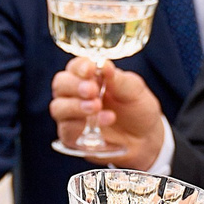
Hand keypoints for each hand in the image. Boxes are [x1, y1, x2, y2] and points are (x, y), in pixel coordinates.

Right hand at [49, 59, 165, 168]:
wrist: (146, 139)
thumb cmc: (138, 109)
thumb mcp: (135, 91)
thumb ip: (119, 80)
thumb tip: (105, 65)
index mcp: (89, 77)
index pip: (75, 67)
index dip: (79, 67)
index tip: (90, 69)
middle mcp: (76, 95)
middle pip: (60, 84)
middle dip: (74, 86)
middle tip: (93, 91)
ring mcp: (72, 117)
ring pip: (58, 107)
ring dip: (76, 106)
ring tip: (97, 107)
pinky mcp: (73, 138)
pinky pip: (66, 130)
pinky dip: (81, 126)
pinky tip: (103, 122)